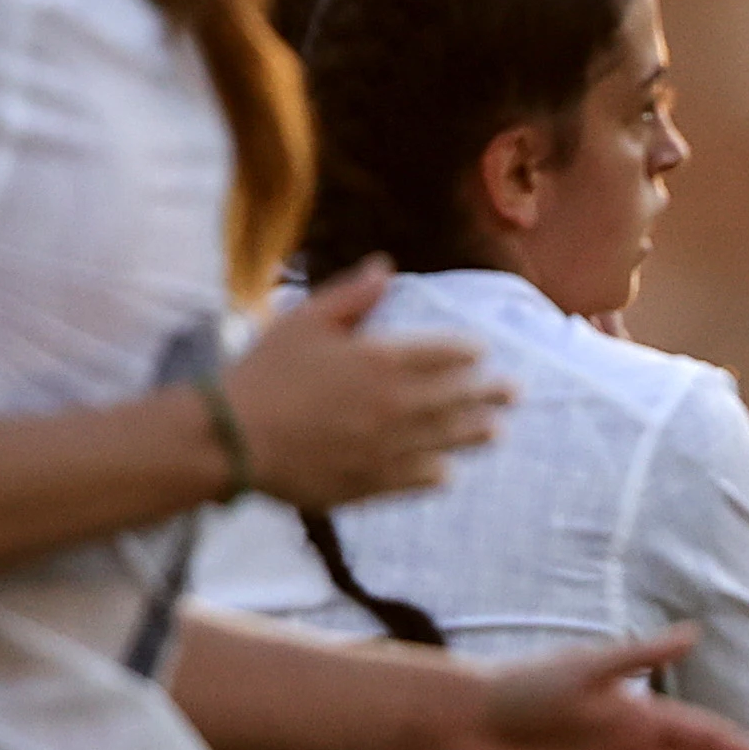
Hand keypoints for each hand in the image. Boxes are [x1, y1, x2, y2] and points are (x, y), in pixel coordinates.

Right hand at [226, 261, 507, 507]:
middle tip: (515, 392)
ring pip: (443, 441)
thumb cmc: (265, 372)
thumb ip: (352, 295)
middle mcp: (395, 406)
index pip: (443, 354)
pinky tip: (446, 474)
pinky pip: (412, 480)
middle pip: (455, 399)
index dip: (467, 353)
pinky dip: (434, 475)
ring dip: (474, 435)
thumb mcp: (305, 319)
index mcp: (382, 360)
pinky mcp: (366, 483)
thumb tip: (385, 266)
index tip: (481, 352)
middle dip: (488, 394)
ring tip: (497, 432)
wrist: (233, 438)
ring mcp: (385, 449)